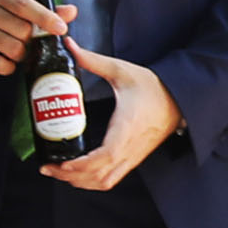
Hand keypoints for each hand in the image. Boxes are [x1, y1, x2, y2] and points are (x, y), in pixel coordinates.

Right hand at [0, 0, 68, 75]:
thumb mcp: (13, 9)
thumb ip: (42, 10)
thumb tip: (72, 11)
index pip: (24, 5)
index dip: (45, 18)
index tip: (62, 29)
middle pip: (22, 30)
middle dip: (31, 40)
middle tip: (27, 41)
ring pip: (14, 49)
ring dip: (21, 54)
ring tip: (15, 50)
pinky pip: (1, 64)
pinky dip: (8, 66)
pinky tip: (4, 60)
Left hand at [39, 46, 179, 188]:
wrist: (180, 100)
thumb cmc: (153, 87)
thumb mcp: (122, 70)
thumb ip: (94, 60)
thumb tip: (69, 46)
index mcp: (127, 127)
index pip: (105, 156)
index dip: (82, 165)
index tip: (61, 164)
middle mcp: (130, 147)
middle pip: (99, 175)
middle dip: (70, 176)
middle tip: (47, 167)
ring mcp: (133, 156)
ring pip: (105, 181)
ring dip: (80, 182)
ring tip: (57, 171)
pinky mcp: (133, 159)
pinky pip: (112, 179)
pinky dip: (92, 181)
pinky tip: (77, 174)